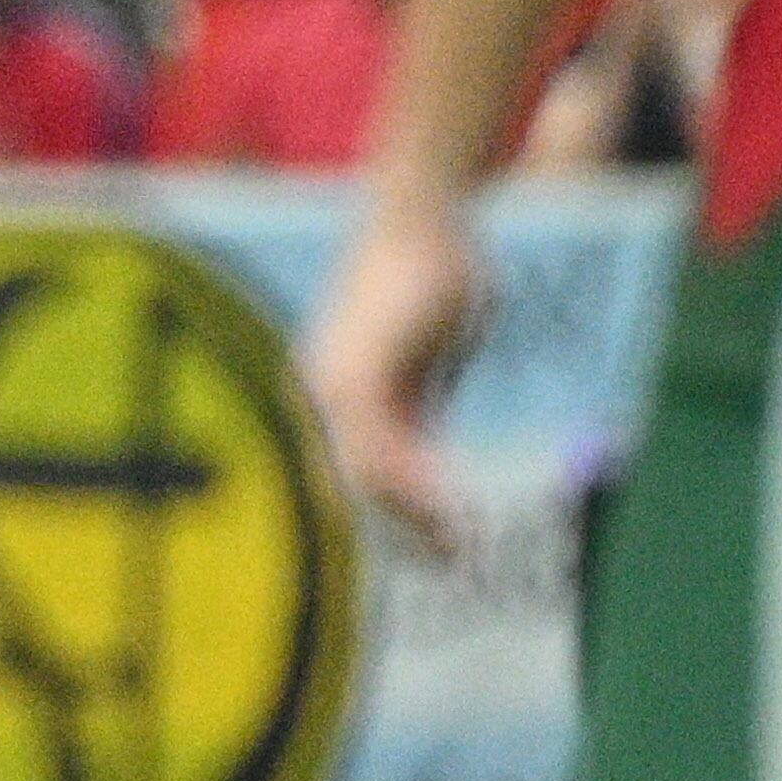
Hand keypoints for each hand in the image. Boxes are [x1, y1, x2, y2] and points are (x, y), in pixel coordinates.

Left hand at [303, 198, 483, 558]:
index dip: (389, 523)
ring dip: (413, 520)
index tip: (433, 554)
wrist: (418, 216)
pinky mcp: (359, 377)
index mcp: (335, 396)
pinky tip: (448, 508)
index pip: (351, 479)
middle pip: (354, 490)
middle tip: (451, 565)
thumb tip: (439, 452)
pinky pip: (381, 450)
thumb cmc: (427, 276)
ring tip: (458, 549)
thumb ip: (424, 401)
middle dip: (401, 535)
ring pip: (367, 479)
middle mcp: (323, 396)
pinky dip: (414, 486)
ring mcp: (334, 389)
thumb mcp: (426, 352)